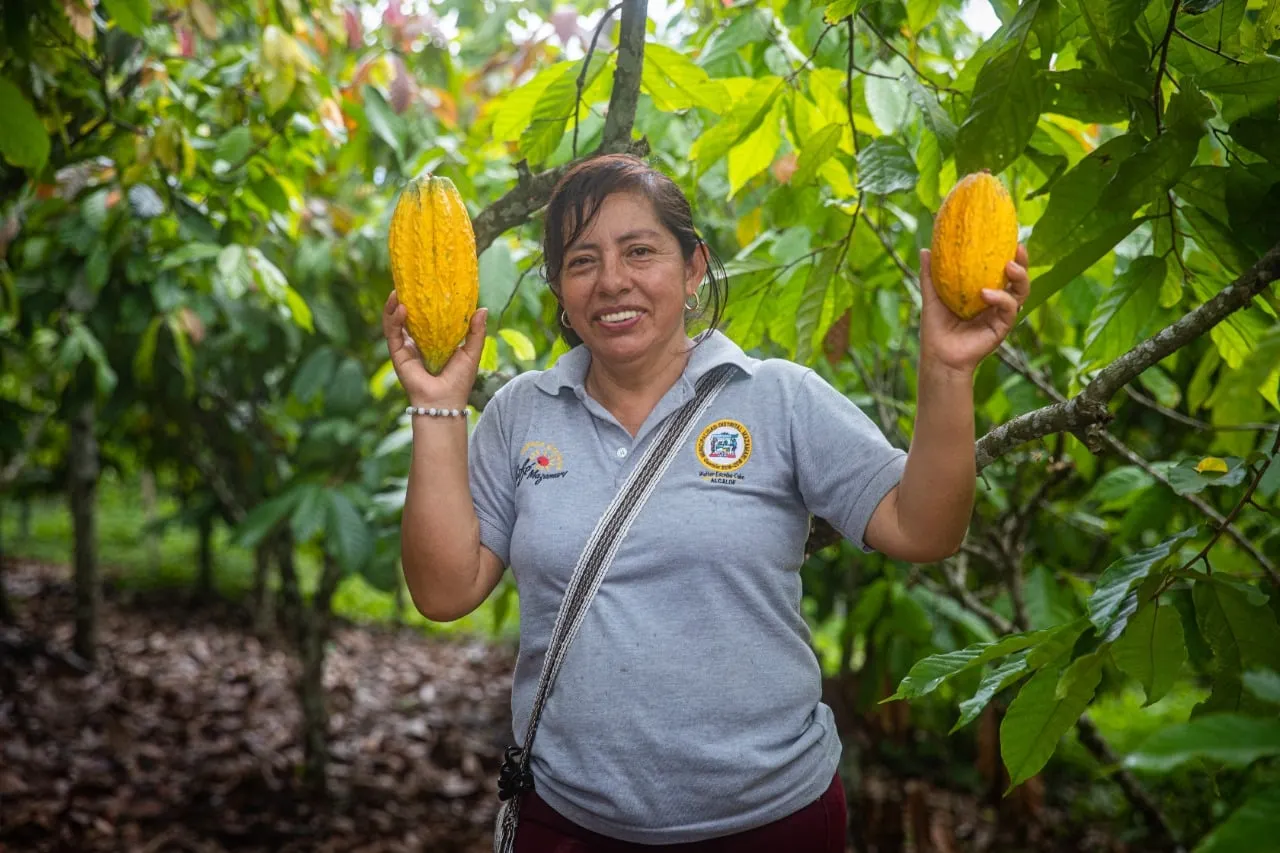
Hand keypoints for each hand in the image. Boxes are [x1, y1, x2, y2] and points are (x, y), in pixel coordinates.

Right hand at [382, 291, 486, 407]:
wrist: (445, 401)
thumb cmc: (460, 380)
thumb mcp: (472, 351)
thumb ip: (477, 331)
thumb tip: (483, 307)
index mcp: (435, 340)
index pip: (427, 317)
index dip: (425, 302)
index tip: (428, 286)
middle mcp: (418, 342)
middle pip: (408, 316)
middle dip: (406, 300)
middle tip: (408, 284)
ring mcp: (406, 348)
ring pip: (395, 322)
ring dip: (394, 306)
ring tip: (398, 292)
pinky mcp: (397, 354)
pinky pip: (392, 333)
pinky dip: (394, 320)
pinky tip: (401, 308)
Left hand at [919, 244, 1029, 374]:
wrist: (938, 355)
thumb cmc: (935, 328)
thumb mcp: (933, 296)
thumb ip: (930, 274)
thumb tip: (925, 250)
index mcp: (985, 292)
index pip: (1002, 270)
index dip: (1009, 254)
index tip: (1009, 237)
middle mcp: (997, 302)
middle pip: (1018, 279)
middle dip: (1023, 262)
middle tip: (1018, 248)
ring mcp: (1001, 315)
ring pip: (1021, 293)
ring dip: (1020, 277)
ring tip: (1009, 266)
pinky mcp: (1002, 327)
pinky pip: (1010, 309)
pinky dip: (1001, 298)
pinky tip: (986, 293)